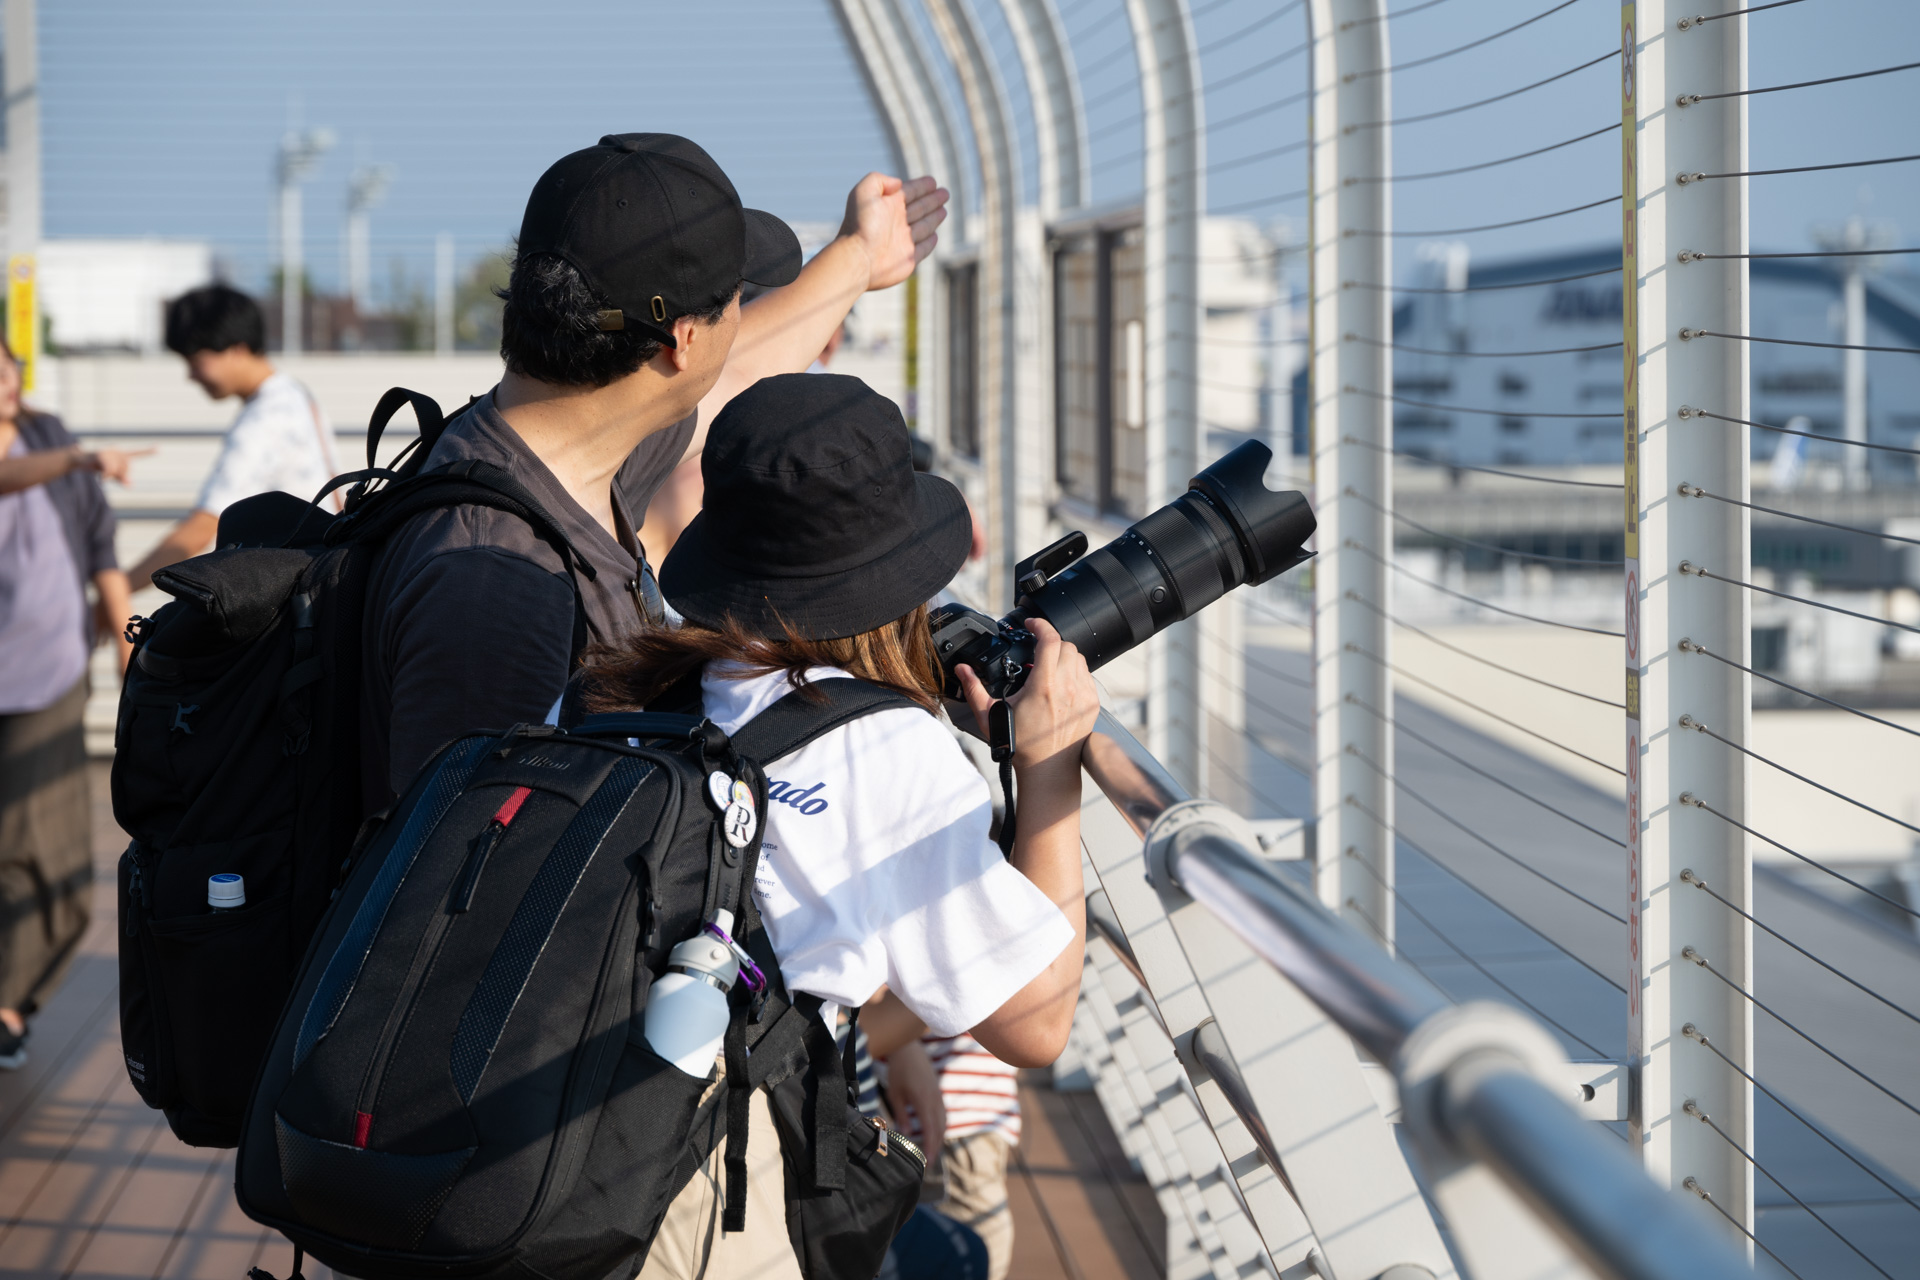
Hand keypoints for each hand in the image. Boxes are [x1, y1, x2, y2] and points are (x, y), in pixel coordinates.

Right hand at [77, 446, 150, 484]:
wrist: (79, 459)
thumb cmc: (96, 466)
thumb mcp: (111, 474)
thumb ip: (122, 479)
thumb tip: (130, 485)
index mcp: (121, 454)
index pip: (137, 453)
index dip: (148, 451)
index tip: (159, 449)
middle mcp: (117, 450)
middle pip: (127, 469)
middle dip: (119, 476)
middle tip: (107, 476)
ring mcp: (109, 452)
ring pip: (117, 470)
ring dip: (110, 477)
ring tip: (101, 474)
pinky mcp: (100, 455)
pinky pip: (109, 469)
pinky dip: (106, 476)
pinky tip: (102, 480)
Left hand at [838, 173, 948, 292]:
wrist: (858, 258)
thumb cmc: (859, 225)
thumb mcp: (864, 192)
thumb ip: (879, 180)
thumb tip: (898, 184)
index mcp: (888, 205)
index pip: (910, 192)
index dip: (922, 186)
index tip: (933, 182)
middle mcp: (896, 221)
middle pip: (919, 207)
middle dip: (932, 200)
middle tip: (945, 193)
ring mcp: (903, 241)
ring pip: (924, 226)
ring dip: (934, 217)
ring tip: (943, 209)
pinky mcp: (909, 259)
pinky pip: (923, 248)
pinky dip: (929, 242)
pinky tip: (934, 235)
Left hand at [882, 1039, 945, 1166]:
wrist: (909, 1048)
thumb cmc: (899, 1070)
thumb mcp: (896, 1094)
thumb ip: (902, 1115)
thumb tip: (905, 1134)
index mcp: (924, 1101)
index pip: (930, 1130)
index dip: (930, 1147)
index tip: (928, 1163)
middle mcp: (935, 1100)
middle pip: (939, 1129)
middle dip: (935, 1147)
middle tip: (930, 1163)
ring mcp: (938, 1096)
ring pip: (943, 1122)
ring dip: (939, 1137)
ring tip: (932, 1151)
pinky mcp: (938, 1092)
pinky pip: (943, 1113)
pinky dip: (940, 1126)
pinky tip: (934, 1132)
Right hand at [956, 618, 1097, 772]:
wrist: (1048, 768)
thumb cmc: (1021, 745)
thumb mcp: (990, 715)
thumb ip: (974, 689)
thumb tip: (962, 669)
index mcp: (1043, 685)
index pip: (1050, 639)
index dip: (1040, 625)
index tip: (1032, 624)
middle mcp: (1067, 686)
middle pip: (1066, 645)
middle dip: (1051, 642)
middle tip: (1037, 650)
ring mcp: (1083, 695)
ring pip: (1079, 658)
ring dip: (1064, 656)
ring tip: (1048, 668)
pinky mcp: (1092, 704)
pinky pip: (1087, 676)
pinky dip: (1075, 673)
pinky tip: (1061, 684)